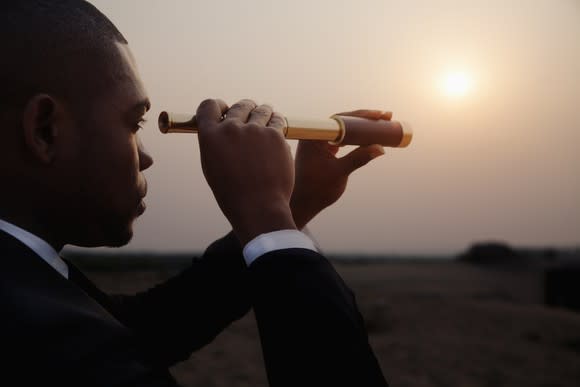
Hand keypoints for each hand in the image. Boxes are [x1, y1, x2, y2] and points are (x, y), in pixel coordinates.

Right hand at [196, 99, 296, 244]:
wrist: (258, 207)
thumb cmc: (233, 193)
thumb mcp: (213, 167)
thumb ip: (215, 143)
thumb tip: (221, 126)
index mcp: (210, 136)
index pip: (209, 105)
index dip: (218, 107)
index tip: (225, 111)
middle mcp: (231, 128)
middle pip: (240, 106)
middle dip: (245, 110)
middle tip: (251, 118)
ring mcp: (254, 130)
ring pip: (262, 110)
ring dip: (264, 114)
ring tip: (266, 124)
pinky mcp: (275, 135)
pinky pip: (278, 120)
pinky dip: (277, 124)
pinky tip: (277, 133)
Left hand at [290, 109, 389, 228]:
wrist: (304, 204)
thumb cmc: (317, 190)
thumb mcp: (340, 172)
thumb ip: (359, 158)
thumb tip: (380, 148)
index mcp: (313, 137)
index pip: (341, 119)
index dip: (361, 116)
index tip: (379, 115)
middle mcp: (314, 136)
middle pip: (343, 121)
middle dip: (365, 120)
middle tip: (386, 116)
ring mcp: (318, 143)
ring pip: (343, 129)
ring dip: (361, 128)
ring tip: (381, 125)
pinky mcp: (322, 151)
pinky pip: (341, 139)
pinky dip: (354, 138)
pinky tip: (368, 137)